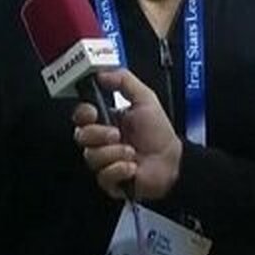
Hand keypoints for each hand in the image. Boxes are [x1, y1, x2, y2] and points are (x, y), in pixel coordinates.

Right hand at [72, 69, 182, 199]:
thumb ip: (124, 81)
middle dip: (99, 135)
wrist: (173, 161)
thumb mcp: (145, 99)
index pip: (81, 116)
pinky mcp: (110, 181)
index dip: (83, 114)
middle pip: (81, 136)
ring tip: (132, 153)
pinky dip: (120, 170)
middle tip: (117, 134)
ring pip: (91, 157)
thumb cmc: (159, 133)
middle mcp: (102, 142)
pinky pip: (103, 176)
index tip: (93, 113)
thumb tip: (102, 73)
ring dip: (115, 153)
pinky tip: (132, 167)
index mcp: (107, 121)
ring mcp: (105, 162)